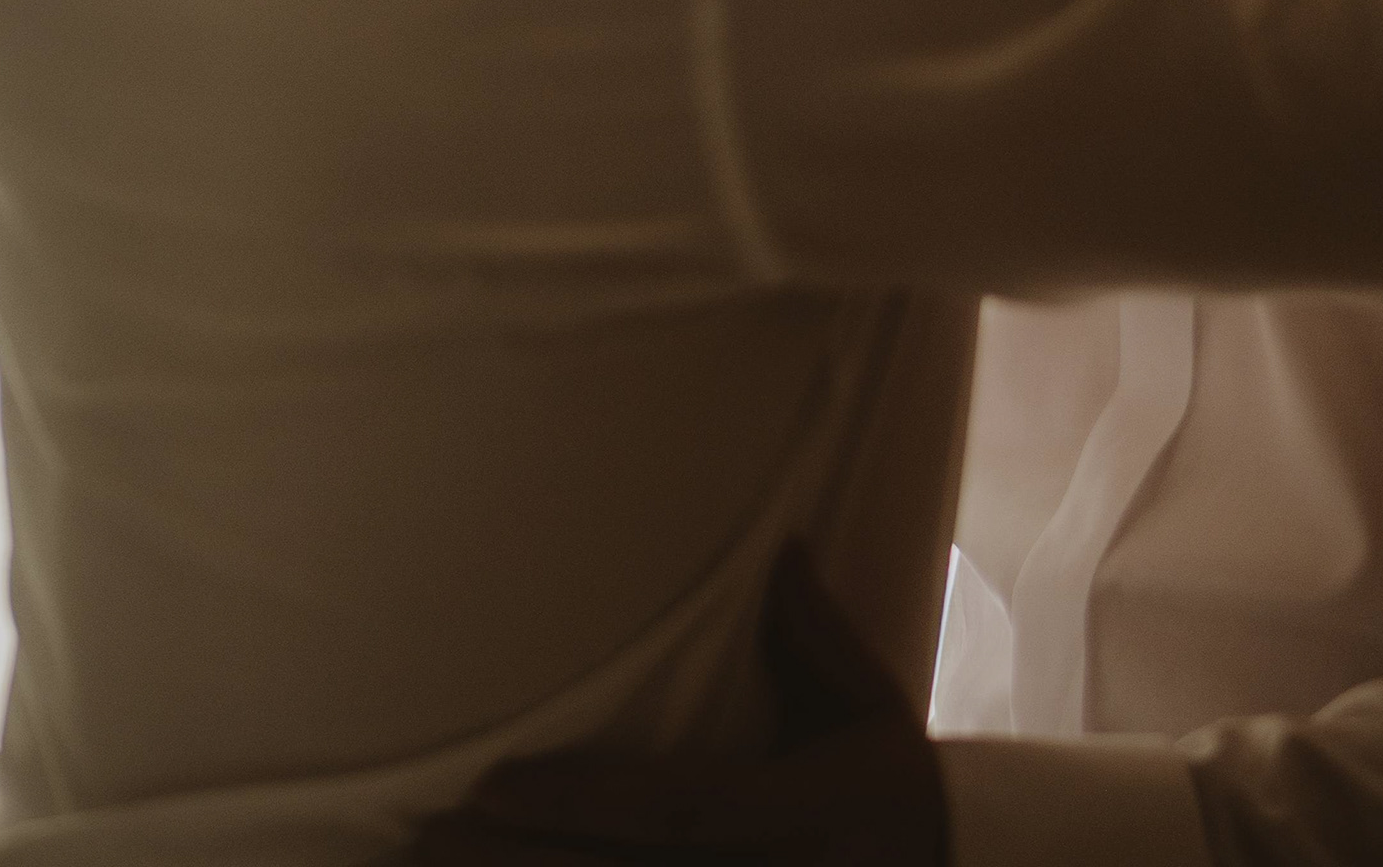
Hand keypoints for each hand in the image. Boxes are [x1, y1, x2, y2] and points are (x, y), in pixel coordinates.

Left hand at [411, 545, 945, 866]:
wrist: (956, 863)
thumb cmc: (890, 776)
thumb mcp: (867, 702)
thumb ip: (813, 631)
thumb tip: (779, 547)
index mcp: (796, 814)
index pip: (675, 810)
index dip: (581, 802)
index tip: (491, 784)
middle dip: (519, 865)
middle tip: (426, 837)